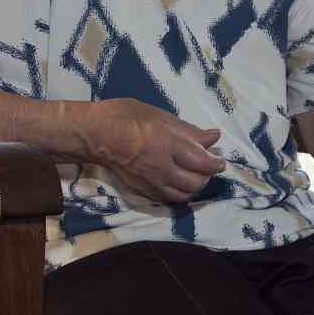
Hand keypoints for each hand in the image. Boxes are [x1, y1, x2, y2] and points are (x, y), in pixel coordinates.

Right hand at [87, 98, 227, 202]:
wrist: (94, 135)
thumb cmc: (126, 116)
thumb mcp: (161, 116)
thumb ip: (189, 130)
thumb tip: (213, 136)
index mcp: (169, 145)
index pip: (203, 163)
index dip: (216, 164)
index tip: (220, 161)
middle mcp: (162, 168)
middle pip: (196, 183)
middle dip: (207, 176)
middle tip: (207, 166)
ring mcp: (151, 182)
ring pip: (183, 195)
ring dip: (193, 186)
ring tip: (193, 175)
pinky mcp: (141, 190)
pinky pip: (167, 198)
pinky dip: (178, 193)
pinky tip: (177, 182)